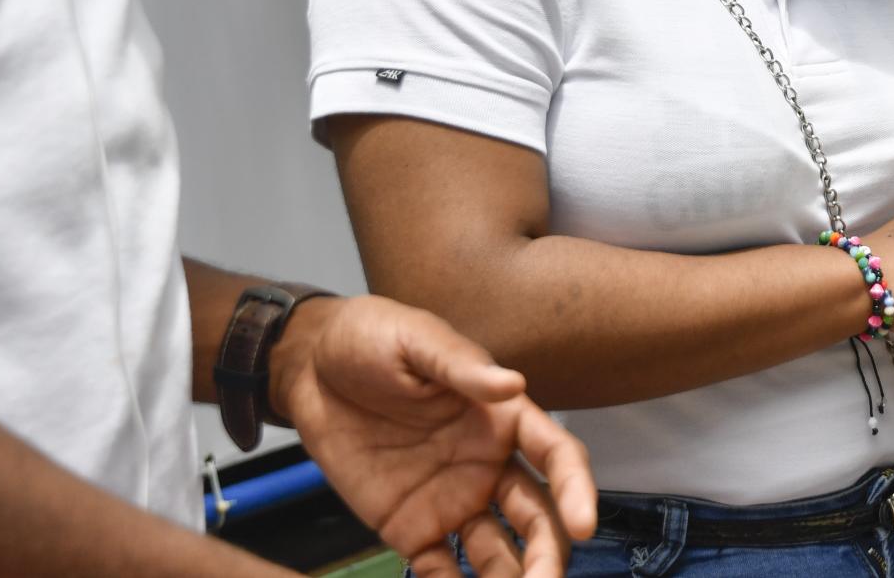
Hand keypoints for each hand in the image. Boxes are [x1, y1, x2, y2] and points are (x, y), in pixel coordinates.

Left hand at [270, 296, 595, 577]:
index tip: (585, 525)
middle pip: (534, 517)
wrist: (309, 368)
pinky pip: (442, 569)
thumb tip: (513, 383)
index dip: (576, 489)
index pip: (557, 456)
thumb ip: (460, 366)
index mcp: (501, 418)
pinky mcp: (410, 527)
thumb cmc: (371, 338)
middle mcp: (487, 465)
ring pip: (497, 553)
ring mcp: (451, 500)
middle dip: (547, 554)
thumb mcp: (416, 341)